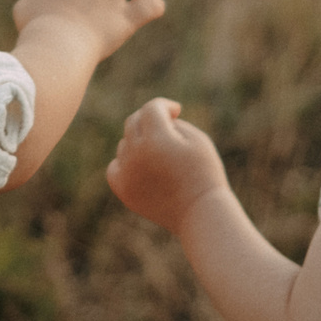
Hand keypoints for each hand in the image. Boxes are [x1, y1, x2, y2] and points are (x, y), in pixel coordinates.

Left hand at [107, 98, 228, 232]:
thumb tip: (154, 120)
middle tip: (167, 126)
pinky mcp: (123, 189)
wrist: (201, 214)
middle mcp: (136, 153)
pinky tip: (142, 166)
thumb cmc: (204, 174)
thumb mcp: (197, 139)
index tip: (176, 111)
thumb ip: (173, 122)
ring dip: (139, 142)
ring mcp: (127, 172)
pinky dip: (125, 162)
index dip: (164, 106)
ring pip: (125, 143)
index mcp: (156, 138)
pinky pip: (115, 166)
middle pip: (134, 122)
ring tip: (162, 155)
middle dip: (150, 119)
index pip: (151, 108)